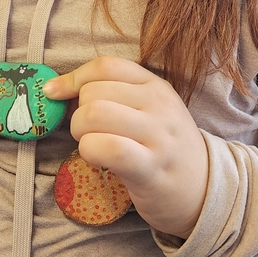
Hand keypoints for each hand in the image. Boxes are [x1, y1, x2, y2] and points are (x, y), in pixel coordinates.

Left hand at [44, 57, 208, 238]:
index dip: (72, 79)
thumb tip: (54, 89)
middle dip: (77, 113)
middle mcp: (159, 105)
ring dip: (80, 133)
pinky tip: (98, 160)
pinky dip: (89, 151)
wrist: (203, 191)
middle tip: (89, 133)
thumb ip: (110, 94)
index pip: (105, 66)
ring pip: (94, 115)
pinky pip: (105, 147)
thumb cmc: (162, 148)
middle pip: (93, 92)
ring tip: (93, 145)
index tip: (55, 94)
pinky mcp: (150, 167)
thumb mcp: (147, 111)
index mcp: (155, 85)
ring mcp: (157, 135)